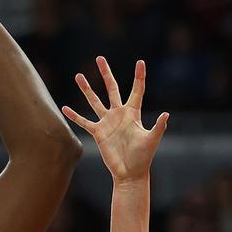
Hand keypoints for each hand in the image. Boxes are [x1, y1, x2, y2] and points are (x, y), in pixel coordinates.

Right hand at [62, 57, 167, 183]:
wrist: (130, 173)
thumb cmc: (143, 157)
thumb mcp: (151, 140)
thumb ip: (158, 127)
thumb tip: (166, 115)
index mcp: (133, 113)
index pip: (137, 90)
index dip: (139, 76)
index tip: (140, 62)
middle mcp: (119, 114)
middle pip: (112, 88)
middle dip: (106, 74)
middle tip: (100, 58)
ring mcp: (107, 122)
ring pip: (95, 101)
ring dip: (87, 89)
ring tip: (78, 76)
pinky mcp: (98, 133)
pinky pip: (84, 122)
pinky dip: (74, 115)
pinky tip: (64, 107)